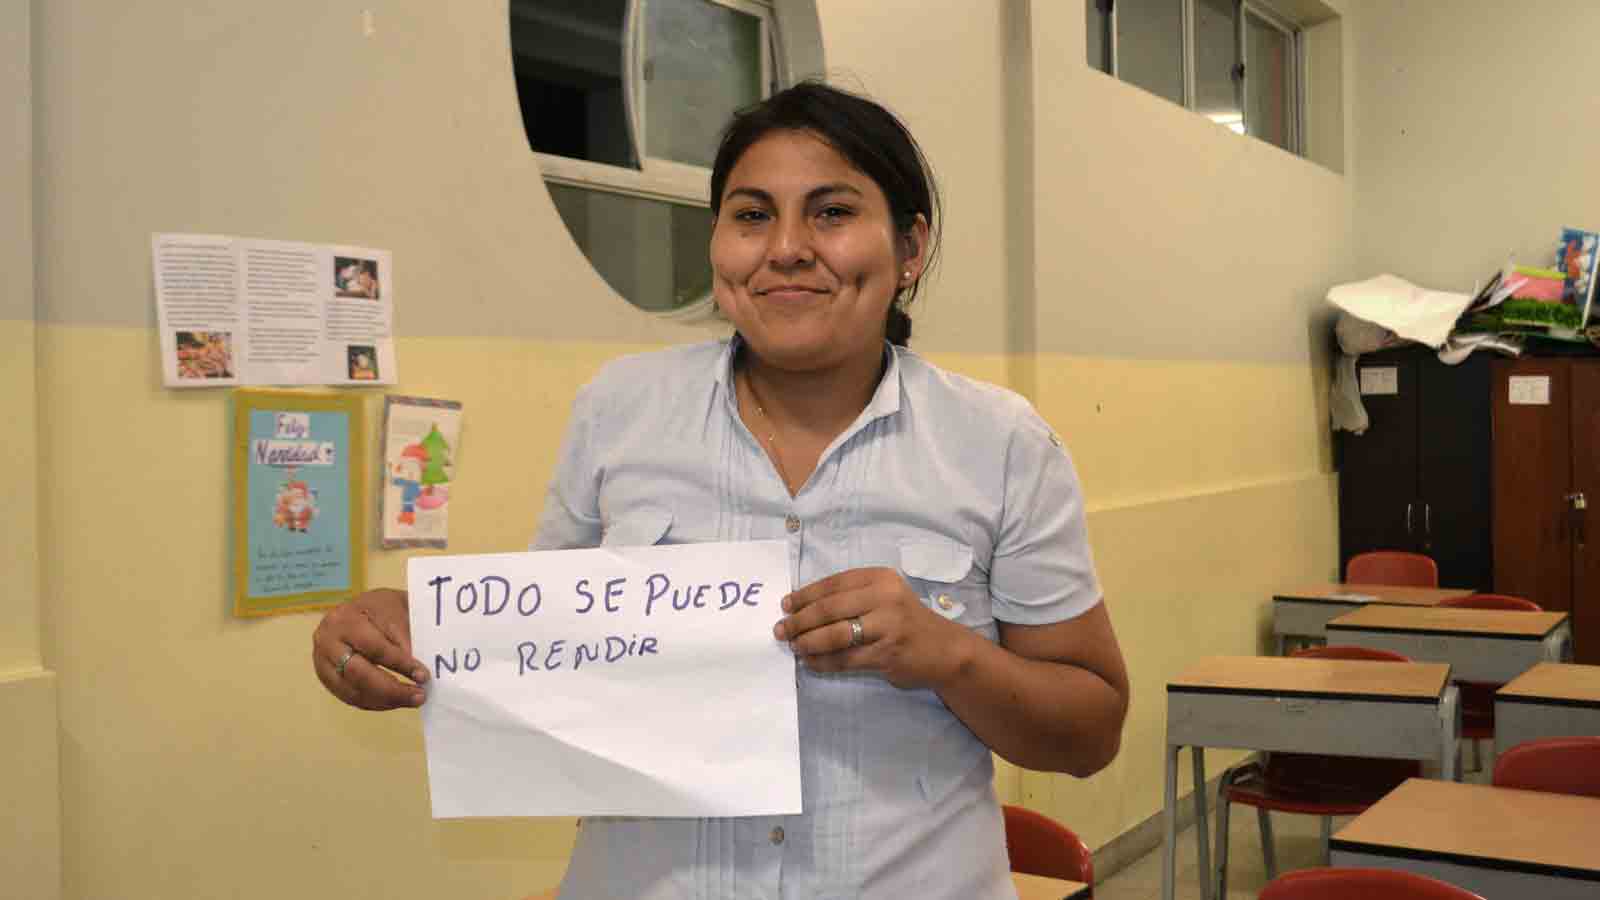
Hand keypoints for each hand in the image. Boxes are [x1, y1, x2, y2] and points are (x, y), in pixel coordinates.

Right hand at [312, 588, 428, 709]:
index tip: (423, 676)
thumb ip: (407, 637)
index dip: (400, 664)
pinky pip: (349, 697)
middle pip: (358, 672)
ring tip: (411, 699)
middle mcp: (328, 640)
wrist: (365, 607)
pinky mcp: (326, 677)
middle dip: (391, 689)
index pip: (374, 647)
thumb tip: (416, 672)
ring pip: (353, 690)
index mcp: (346, 618)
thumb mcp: (399, 610)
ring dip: (385, 700)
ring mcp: (323, 660)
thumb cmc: (385, 608)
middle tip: (419, 696)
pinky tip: (394, 701)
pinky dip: (375, 702)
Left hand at [773, 567, 969, 689]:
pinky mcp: (886, 654)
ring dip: (808, 642)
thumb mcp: (885, 596)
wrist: (943, 649)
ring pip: (835, 635)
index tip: (786, 605)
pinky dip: (823, 662)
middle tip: (781, 629)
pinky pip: (845, 659)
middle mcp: (885, 598)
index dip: (805, 595)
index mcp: (881, 579)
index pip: (834, 584)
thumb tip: (803, 607)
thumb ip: (852, 597)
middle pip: (830, 608)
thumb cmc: (905, 621)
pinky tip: (810, 662)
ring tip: (794, 646)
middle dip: (800, 620)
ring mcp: (887, 627)